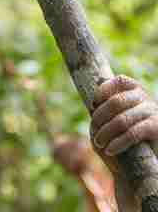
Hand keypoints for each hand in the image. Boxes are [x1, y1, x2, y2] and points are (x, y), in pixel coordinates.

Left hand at [91, 76, 157, 211]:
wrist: (146, 163)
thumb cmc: (125, 137)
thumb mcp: (114, 118)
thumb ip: (105, 106)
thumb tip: (94, 97)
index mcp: (136, 90)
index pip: (119, 81)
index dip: (103, 91)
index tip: (93, 106)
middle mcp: (145, 97)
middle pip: (117, 101)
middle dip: (100, 116)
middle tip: (93, 130)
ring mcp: (153, 112)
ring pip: (122, 119)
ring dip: (106, 132)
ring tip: (98, 142)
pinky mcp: (157, 128)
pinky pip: (133, 133)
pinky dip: (118, 142)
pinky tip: (110, 150)